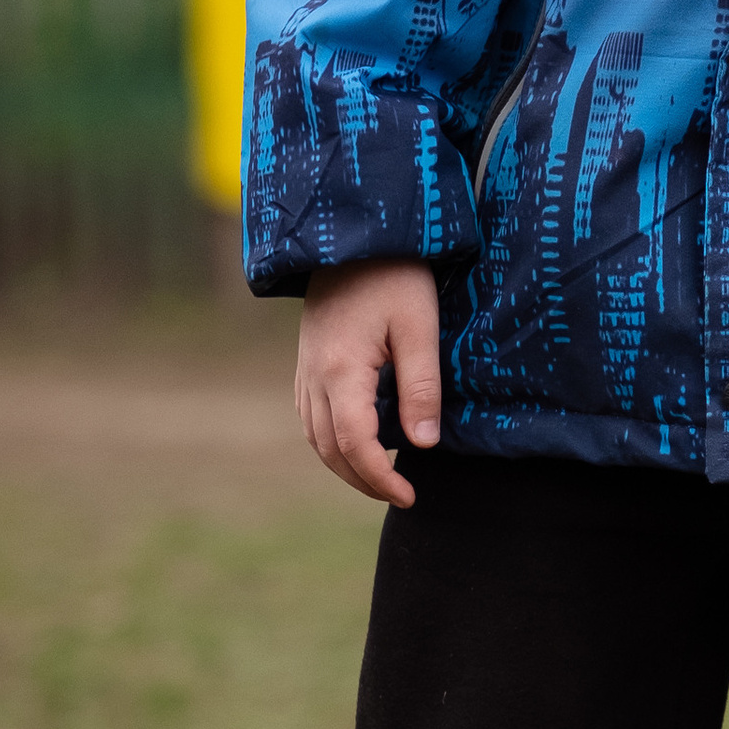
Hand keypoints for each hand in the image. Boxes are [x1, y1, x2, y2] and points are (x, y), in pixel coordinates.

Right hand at [296, 259, 440, 507]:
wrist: (351, 231)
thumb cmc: (394, 274)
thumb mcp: (419, 327)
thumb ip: (421, 387)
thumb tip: (423, 444)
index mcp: (341, 371)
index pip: (356, 445)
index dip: (380, 479)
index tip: (409, 497)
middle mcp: (313, 376)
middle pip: (329, 449)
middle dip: (362, 480)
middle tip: (399, 494)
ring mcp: (304, 368)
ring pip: (314, 435)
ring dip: (344, 464)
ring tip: (380, 476)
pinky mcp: (306, 360)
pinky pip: (310, 415)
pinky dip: (331, 439)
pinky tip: (358, 442)